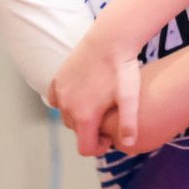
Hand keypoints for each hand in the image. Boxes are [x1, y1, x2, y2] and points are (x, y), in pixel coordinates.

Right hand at [50, 37, 141, 156]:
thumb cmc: (122, 68)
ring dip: (79, 116)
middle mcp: (67, 107)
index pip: (84, 148)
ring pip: (66, 117)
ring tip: (99, 105)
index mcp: (84, 116)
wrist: (110, 39)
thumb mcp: (130, 97)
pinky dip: (67, 102)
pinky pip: (57, 100)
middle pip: (76, 132)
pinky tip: (83, 94)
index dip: (99, 147)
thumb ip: (129, 123)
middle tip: (108, 118)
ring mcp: (60, 92)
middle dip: (90, 131)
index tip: (111, 136)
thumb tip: (130, 145)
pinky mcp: (57, 79)